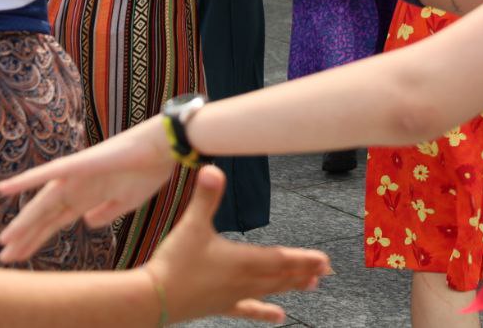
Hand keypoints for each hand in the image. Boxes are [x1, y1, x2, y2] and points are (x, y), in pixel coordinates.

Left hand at [0, 116, 177, 262]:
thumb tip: (86, 223)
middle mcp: (76, 187)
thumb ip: (105, 213)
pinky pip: (48, 172)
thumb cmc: (149, 170)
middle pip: (45, 216)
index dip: (37, 238)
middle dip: (25, 237)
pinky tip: (4, 188)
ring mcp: (76, 175)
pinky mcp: (79, 164)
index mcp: (88, 197)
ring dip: (23, 220)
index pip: (56, 221)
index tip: (19, 256)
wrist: (164, 149)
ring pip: (43, 202)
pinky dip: (26, 180)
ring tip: (3, 239)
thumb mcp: (127, 203)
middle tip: (4, 257)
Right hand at [143, 166, 329, 323]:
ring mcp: (234, 295)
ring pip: (270, 291)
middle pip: (281, 275)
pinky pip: (249, 309)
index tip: (325, 259)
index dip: (304, 259)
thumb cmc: (175, 262)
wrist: (154, 298)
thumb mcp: (191, 225)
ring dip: (291, 287)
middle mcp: (244, 280)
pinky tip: (279, 317)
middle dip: (304, 271)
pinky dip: (265, 312)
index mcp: (242, 260)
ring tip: (312, 286)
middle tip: (327, 271)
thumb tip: (212, 169)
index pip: (281, 259)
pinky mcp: (221, 306)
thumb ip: (205, 196)